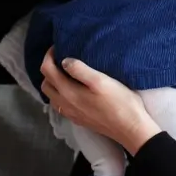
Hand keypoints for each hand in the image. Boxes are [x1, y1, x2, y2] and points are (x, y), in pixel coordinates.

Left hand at [40, 48, 159, 154]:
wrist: (129, 128)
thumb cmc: (120, 102)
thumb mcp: (101, 81)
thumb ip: (80, 70)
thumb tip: (64, 61)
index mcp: (69, 92)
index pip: (47, 71)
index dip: (49, 56)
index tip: (58, 47)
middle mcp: (65, 105)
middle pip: (46, 84)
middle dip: (48, 69)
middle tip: (61, 57)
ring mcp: (71, 114)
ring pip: (51, 96)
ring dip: (53, 82)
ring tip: (66, 72)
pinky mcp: (78, 119)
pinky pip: (60, 105)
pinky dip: (60, 93)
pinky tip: (73, 89)